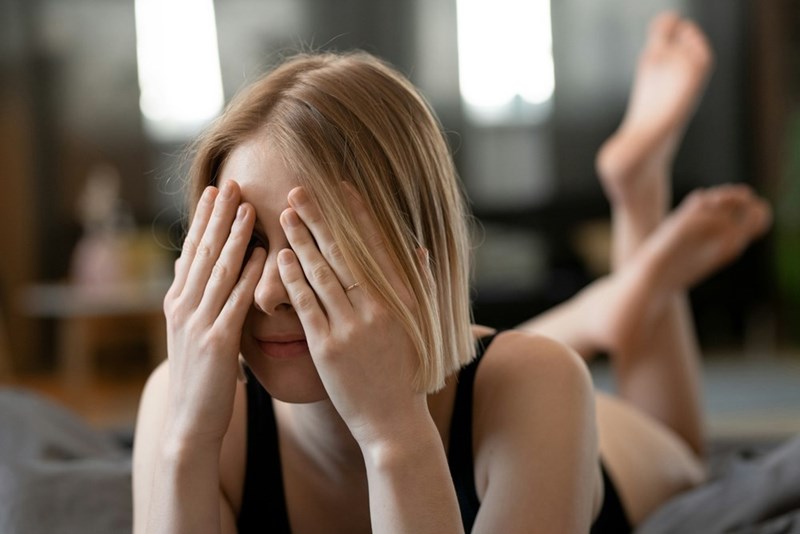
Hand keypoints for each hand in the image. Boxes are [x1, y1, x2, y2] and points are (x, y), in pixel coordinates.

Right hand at [162, 181, 265, 446]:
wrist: (190, 423)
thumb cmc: (199, 378)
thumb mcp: (189, 334)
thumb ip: (193, 298)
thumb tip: (189, 266)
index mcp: (177, 302)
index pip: (192, 251)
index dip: (203, 218)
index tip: (215, 189)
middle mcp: (183, 307)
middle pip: (203, 252)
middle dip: (218, 215)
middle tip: (231, 182)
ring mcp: (198, 324)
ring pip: (219, 270)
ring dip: (234, 236)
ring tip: (247, 206)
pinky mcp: (218, 343)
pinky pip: (236, 301)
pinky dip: (249, 275)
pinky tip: (263, 254)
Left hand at [277, 184, 428, 447]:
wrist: (393, 421)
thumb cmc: (404, 372)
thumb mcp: (418, 326)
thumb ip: (418, 285)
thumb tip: (419, 249)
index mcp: (401, 299)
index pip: (377, 247)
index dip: (358, 215)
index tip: (342, 188)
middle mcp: (378, 308)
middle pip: (344, 253)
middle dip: (320, 219)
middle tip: (299, 191)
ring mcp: (352, 327)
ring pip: (322, 273)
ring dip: (302, 241)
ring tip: (286, 216)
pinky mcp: (328, 347)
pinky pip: (307, 305)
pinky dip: (293, 279)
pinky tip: (280, 257)